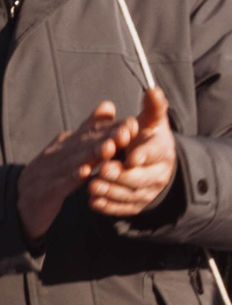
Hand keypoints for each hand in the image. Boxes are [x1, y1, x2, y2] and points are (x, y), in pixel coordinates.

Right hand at [17, 102, 122, 241]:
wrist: (24, 200)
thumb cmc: (54, 171)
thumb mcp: (72, 149)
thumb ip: (90, 129)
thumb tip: (108, 105)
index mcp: (67, 143)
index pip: (91, 132)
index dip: (112, 128)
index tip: (133, 123)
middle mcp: (58, 153)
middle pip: (84, 144)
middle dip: (106, 137)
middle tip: (126, 133)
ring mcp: (50, 171)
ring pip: (74, 161)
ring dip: (92, 154)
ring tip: (109, 149)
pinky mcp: (45, 190)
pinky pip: (60, 183)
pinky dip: (72, 178)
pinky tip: (85, 174)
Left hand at [88, 87, 174, 219]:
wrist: (156, 165)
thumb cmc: (149, 138)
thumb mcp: (153, 122)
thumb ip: (153, 107)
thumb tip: (153, 90)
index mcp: (163, 152)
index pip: (154, 154)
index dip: (142, 155)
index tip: (130, 156)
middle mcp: (158, 175)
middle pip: (141, 178)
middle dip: (121, 175)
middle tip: (102, 170)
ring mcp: (148, 192)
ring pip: (130, 195)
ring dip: (111, 191)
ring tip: (92, 185)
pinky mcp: (137, 205)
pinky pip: (123, 208)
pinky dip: (108, 206)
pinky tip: (93, 201)